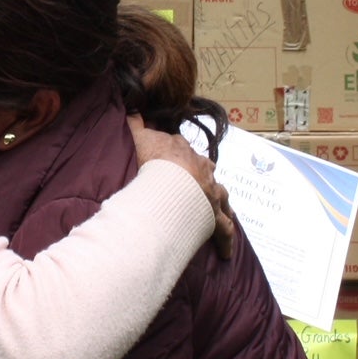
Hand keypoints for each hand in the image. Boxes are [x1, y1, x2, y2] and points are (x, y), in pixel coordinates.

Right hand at [128, 114, 237, 259]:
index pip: (183, 151)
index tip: (176, 160)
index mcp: (184, 153)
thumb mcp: (142, 138)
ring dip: (220, 204)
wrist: (170, 183)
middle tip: (201, 186)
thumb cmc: (154, 162)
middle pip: (207, 171)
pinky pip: (223, 228)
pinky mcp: (215, 214)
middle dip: (204, 177)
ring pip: (221, 198)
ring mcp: (212, 192)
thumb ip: (135, 123)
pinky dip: (226, 240)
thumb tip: (131, 106)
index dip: (179, 156)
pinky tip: (226, 252)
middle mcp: (203, 170)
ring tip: (221, 214)